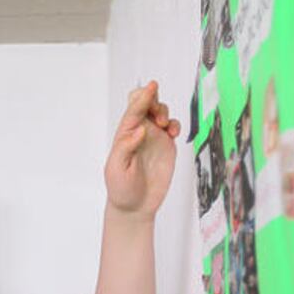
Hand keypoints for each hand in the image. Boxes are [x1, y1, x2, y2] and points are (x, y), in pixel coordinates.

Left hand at [104, 80, 180, 217]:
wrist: (134, 206)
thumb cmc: (121, 189)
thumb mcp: (117, 169)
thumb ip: (125, 148)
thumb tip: (140, 129)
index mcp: (124, 135)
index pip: (133, 110)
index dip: (142, 97)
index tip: (152, 87)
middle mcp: (138, 133)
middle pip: (146, 104)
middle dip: (154, 101)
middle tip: (158, 117)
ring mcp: (153, 138)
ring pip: (160, 112)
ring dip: (164, 112)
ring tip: (165, 126)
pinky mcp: (165, 146)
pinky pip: (172, 126)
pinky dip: (175, 124)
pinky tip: (173, 132)